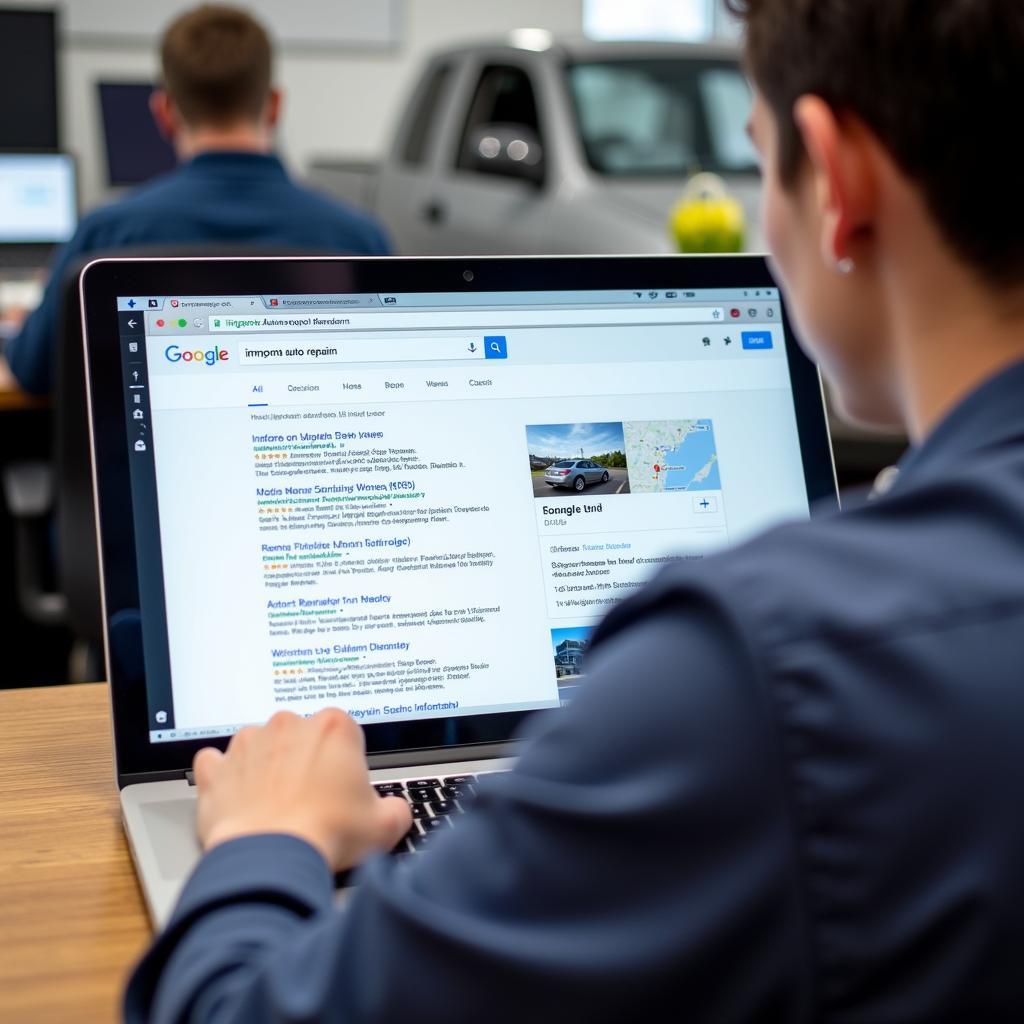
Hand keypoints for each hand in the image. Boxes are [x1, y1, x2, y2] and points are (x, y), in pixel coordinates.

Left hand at [193, 709, 411, 871]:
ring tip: (278, 807)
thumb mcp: (385, 826)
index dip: (347, 764)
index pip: (345, 734)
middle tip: (315, 803)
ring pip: (261, 746)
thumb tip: (393, 812)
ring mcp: (248, 743)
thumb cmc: (325, 836)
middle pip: (303, 737)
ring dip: (268, 768)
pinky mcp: (217, 768)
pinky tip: (238, 799)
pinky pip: (217, 762)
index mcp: (334, 726)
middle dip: (308, 763)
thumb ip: (396, 809)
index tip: (345, 789)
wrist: (271, 860)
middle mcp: (289, 724)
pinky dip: (225, 777)